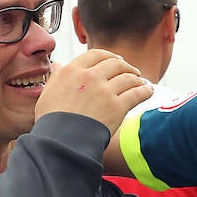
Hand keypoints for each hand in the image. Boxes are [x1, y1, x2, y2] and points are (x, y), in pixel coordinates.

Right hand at [35, 49, 151, 134]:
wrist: (60, 142)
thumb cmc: (51, 121)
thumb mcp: (47, 94)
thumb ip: (55, 77)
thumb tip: (57, 65)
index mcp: (72, 71)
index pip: (96, 54)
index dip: (109, 56)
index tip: (116, 60)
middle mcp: (90, 76)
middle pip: (115, 63)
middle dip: (126, 66)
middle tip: (132, 71)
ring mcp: (104, 91)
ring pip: (128, 77)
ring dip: (138, 79)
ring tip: (142, 83)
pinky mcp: (117, 106)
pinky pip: (137, 93)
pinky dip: (145, 91)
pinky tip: (148, 91)